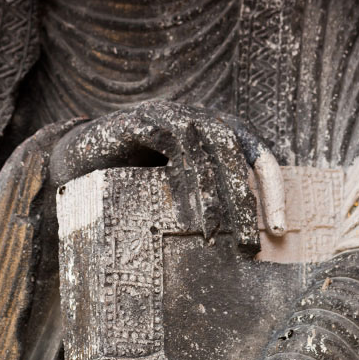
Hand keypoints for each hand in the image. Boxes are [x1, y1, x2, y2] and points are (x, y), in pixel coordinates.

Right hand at [49, 100, 285, 252]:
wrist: (79, 162)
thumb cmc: (134, 184)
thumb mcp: (180, 197)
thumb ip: (211, 207)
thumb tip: (248, 246)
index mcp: (216, 134)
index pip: (258, 157)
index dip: (273, 191)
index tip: (279, 231)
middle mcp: (199, 118)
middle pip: (237, 152)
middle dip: (247, 200)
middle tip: (250, 244)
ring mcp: (173, 114)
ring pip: (210, 146)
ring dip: (216, 194)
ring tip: (215, 236)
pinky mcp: (144, 119)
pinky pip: (173, 143)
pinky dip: (182, 179)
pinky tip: (184, 214)